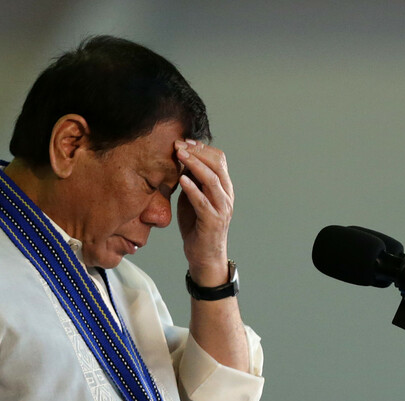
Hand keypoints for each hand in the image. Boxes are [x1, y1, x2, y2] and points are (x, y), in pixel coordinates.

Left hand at [175, 139, 233, 286]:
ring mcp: (221, 208)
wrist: (204, 256)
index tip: (184, 141)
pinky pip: (203, 201)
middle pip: (217, 164)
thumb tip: (181, 160)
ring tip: (180, 155)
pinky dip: (192, 189)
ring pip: (212, 179)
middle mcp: (226, 195)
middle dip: (197, 152)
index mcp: (224, 187)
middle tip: (178, 145)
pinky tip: (181, 180)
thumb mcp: (193, 198)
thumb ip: (191, 181)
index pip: (218, 159)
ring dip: (194, 165)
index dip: (202, 148)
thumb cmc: (197, 226)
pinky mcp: (212, 221)